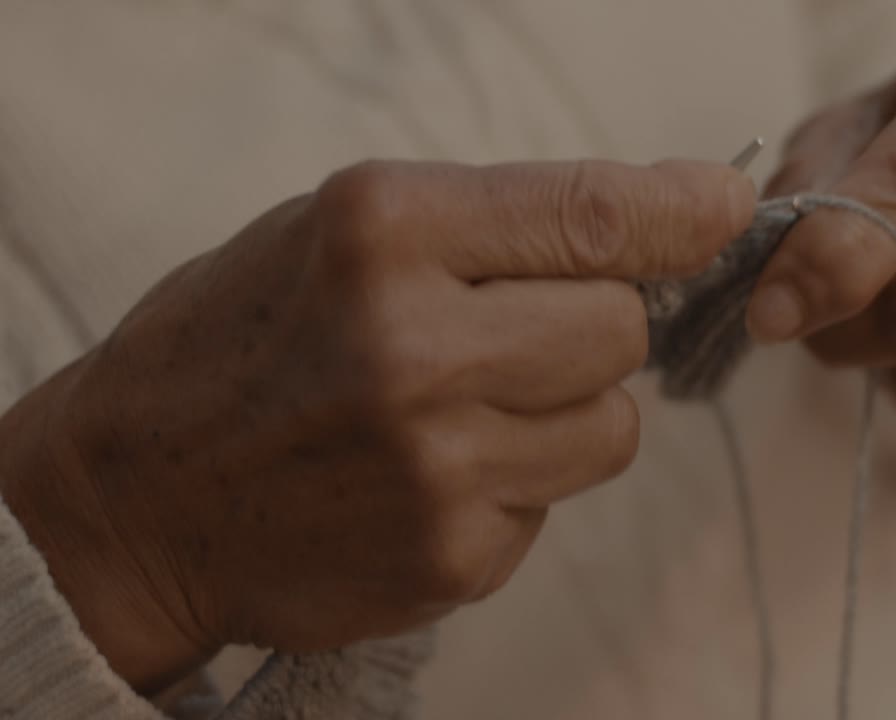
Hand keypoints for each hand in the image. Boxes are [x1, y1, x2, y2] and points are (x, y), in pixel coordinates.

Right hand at [0, 159, 754, 690]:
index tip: (725, 207)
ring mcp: (438, 467)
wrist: (138, 496)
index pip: (592, 217)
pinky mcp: (452, 557)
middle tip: (521, 330)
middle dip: (596, 324)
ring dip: (568, 410)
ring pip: (613, 427)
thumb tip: (658, 222)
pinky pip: (556, 501)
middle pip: (622, 330)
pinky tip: (433, 474)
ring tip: (469, 407)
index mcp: (385, 233)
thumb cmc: (244, 342)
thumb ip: (492, 224)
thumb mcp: (338, 233)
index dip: (681, 211)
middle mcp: (415, 349)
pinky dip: (519, 481)